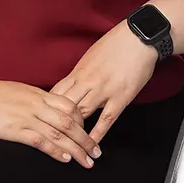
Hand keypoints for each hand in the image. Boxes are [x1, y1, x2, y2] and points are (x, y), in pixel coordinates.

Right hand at [0, 78, 101, 167]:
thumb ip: (29, 99)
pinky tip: (65, 159)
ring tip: (87, 162)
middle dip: (86, 138)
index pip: (68, 105)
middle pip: (69, 121)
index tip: (88, 133)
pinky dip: (56, 150)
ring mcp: (25, 116)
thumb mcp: (13, 91)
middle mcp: (34, 103)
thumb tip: (40, 107)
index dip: (82, 120)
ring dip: (77, 149)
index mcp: (35, 93)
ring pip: (60, 132)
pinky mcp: (13, 129)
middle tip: (96, 152)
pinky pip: (40, 140)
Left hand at [50, 20, 158, 145]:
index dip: (49, 108)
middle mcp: (87, 81)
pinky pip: (106, 119)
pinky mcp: (120, 97)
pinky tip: (92, 144)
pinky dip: (97, 133)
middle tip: (54, 136)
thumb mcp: (91, 55)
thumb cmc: (116, 43)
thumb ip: (81, 72)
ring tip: (69, 145)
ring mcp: (104, 90)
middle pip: (66, 105)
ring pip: (83, 113)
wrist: (138, 38)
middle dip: (58, 122)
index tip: (45, 119)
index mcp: (79, 71)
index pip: (57, 93)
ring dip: (75, 129)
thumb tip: (73, 84)